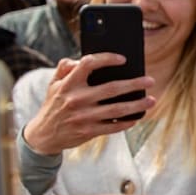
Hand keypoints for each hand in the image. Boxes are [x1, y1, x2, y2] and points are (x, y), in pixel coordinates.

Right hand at [22, 55, 154, 155]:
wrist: (44, 135)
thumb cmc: (53, 105)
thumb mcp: (54, 84)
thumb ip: (65, 68)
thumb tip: (81, 59)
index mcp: (68, 84)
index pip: (88, 64)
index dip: (107, 59)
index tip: (123, 59)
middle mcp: (77, 99)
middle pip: (111, 89)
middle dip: (134, 84)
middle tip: (150, 80)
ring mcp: (84, 117)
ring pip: (117, 110)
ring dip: (137, 105)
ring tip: (151, 100)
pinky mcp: (89, 131)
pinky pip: (113, 127)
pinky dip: (127, 122)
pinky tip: (137, 117)